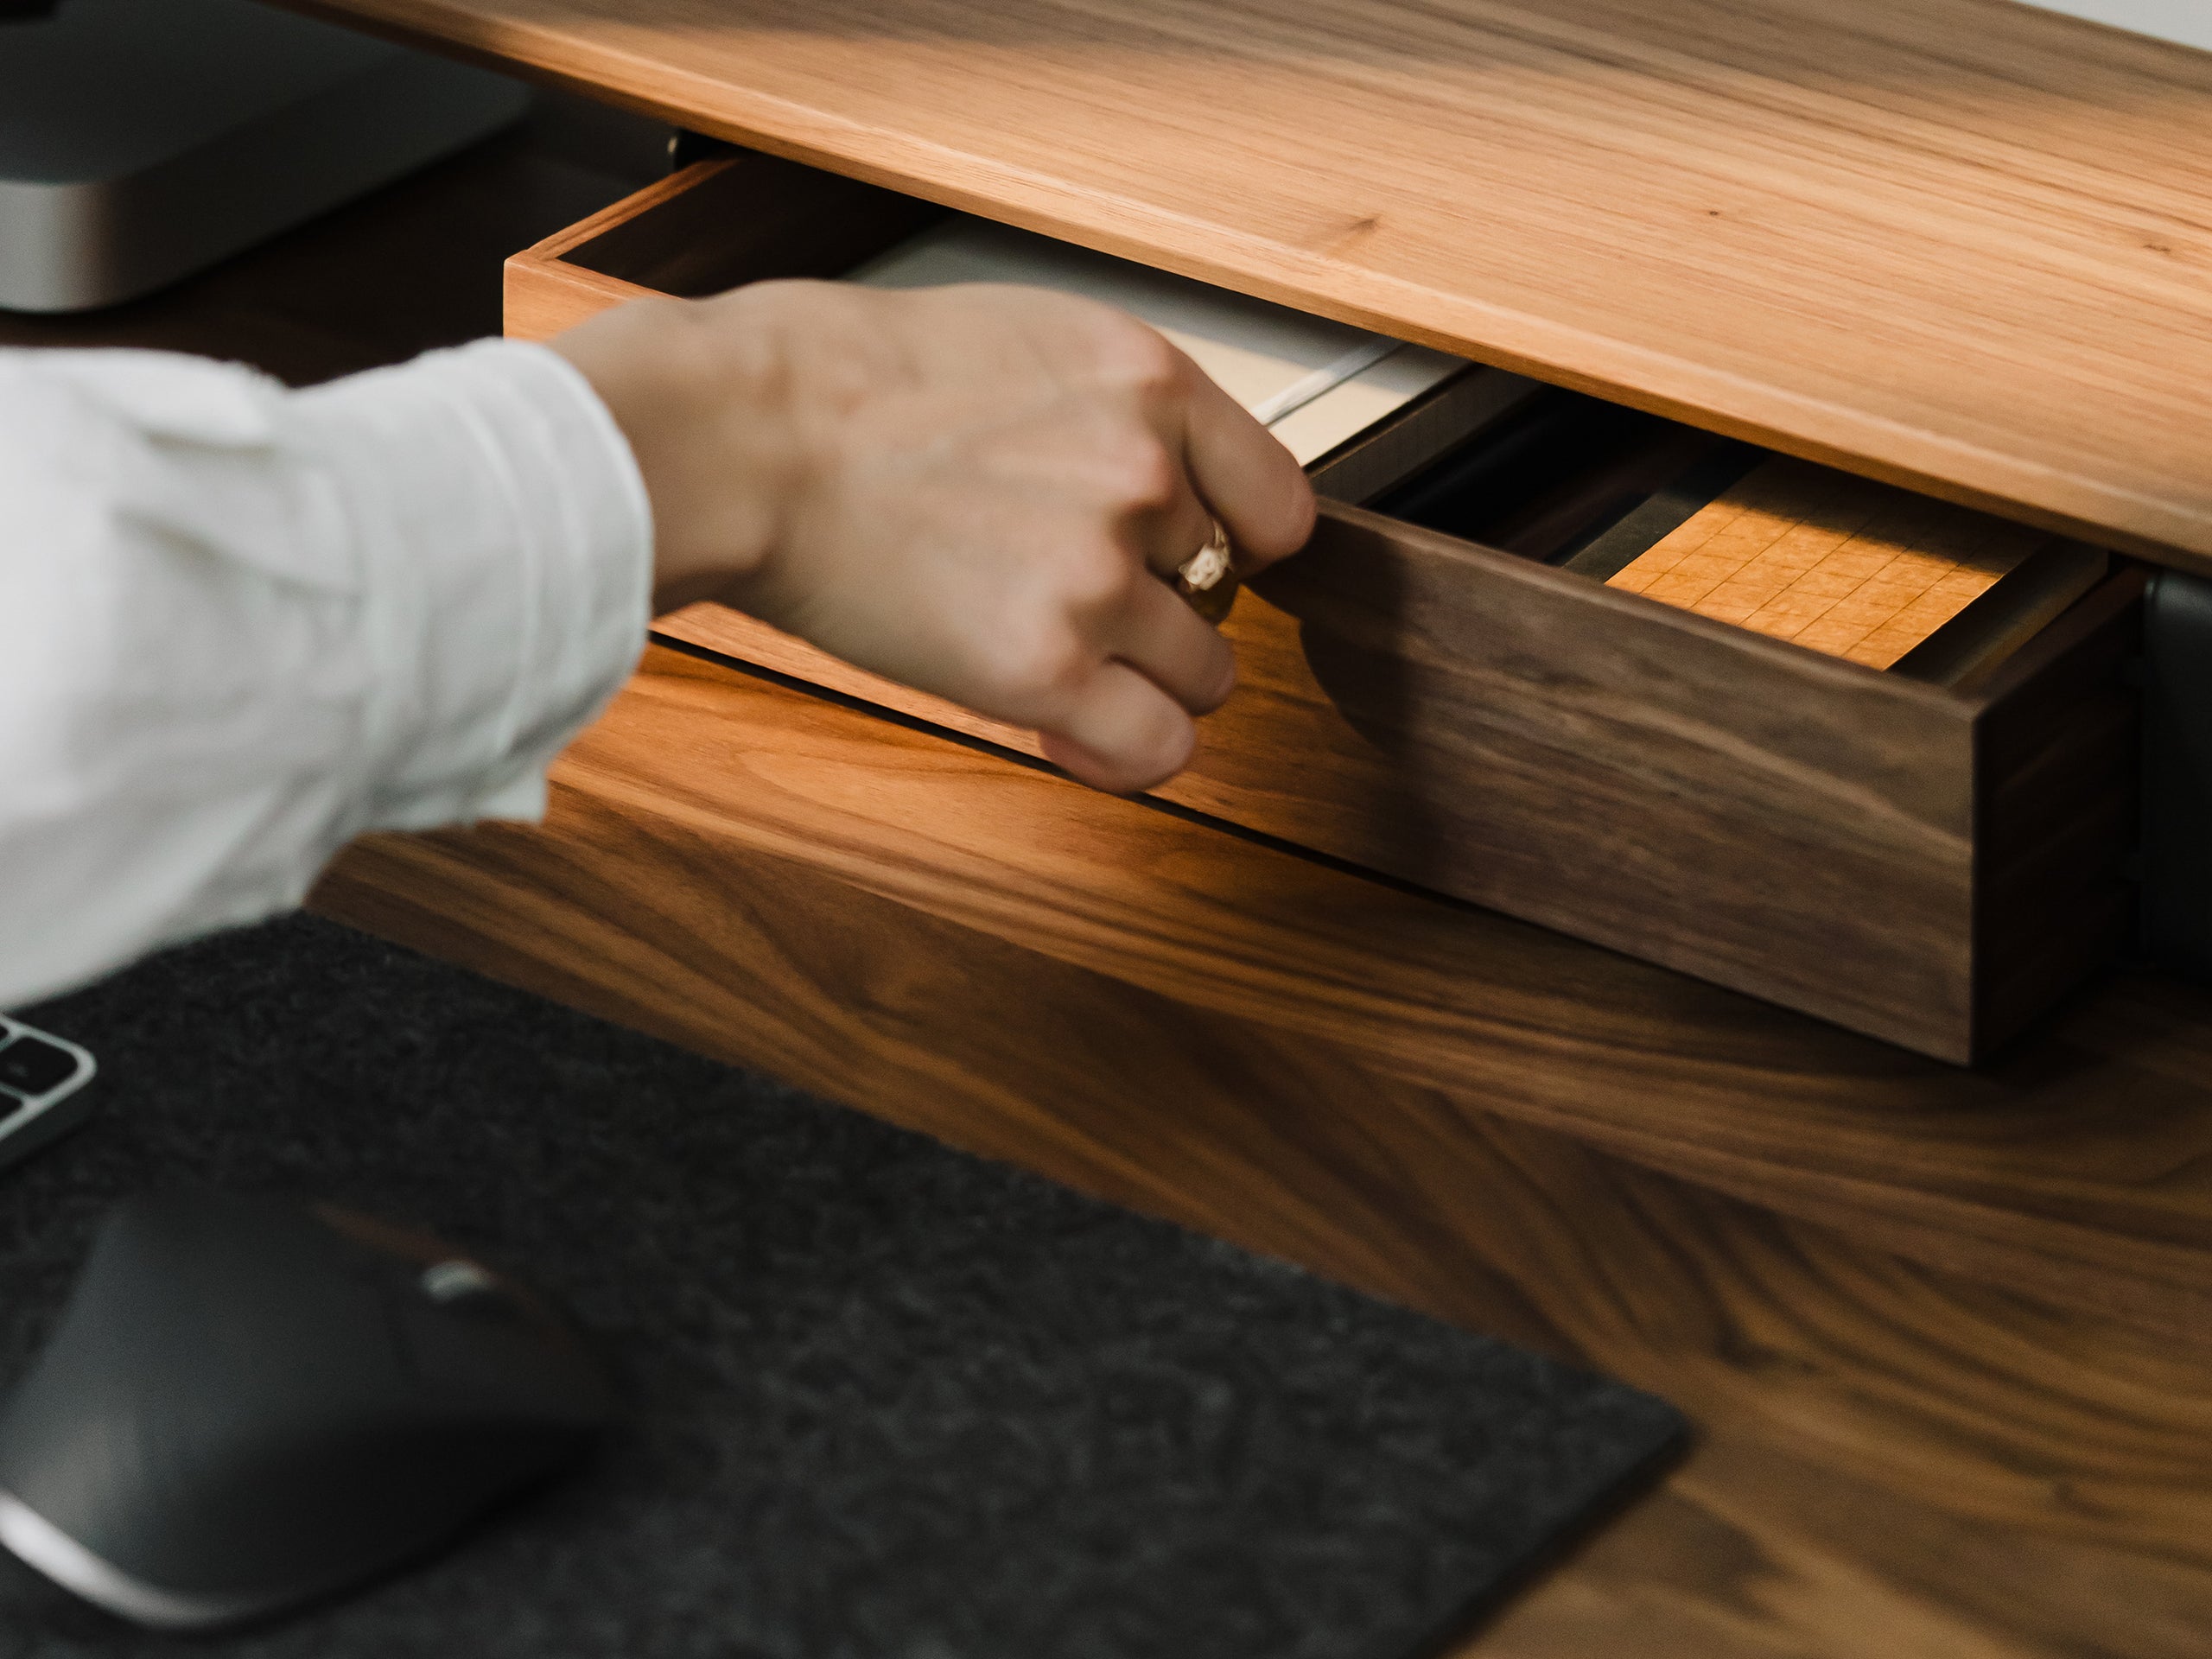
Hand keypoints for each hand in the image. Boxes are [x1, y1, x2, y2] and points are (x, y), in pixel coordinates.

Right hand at [549, 280, 1314, 793]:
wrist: (745, 436)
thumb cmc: (839, 382)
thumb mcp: (1018, 340)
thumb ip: (1106, 413)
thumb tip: (1154, 482)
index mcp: (1148, 382)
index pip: (1278, 503)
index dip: (1235, 545)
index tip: (1189, 565)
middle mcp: (1144, 477)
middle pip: (1224, 593)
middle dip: (1156, 606)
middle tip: (1063, 598)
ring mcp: (1100, 575)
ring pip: (1201, 676)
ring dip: (1136, 679)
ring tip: (1050, 655)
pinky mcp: (1046, 665)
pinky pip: (1157, 747)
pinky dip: (1123, 753)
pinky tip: (1068, 733)